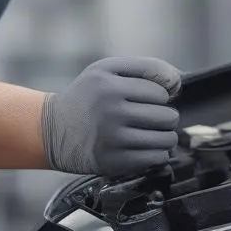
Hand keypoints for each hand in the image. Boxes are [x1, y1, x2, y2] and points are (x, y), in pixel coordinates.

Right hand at [41, 56, 181, 177]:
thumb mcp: (107, 68)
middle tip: (152, 117)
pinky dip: (158, 153)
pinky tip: (144, 145)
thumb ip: (145, 67)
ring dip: (165, 136)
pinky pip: (155, 158)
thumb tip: (178, 81)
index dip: (160, 95)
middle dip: (166, 116)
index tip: (148, 99)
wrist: (52, 130)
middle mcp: (112, 113)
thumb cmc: (86, 96)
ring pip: (165, 139)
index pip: (161, 93)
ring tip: (152, 131)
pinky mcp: (114, 163)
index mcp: (111, 86)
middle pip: (167, 117)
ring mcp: (113, 140)